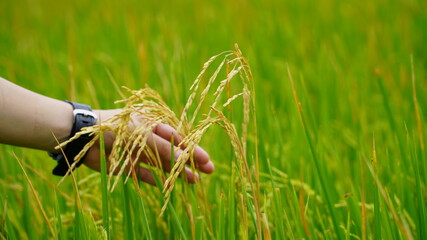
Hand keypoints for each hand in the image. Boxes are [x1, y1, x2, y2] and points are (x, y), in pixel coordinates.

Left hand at [83, 109, 213, 184]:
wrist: (83, 137)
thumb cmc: (117, 128)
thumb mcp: (144, 136)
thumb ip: (165, 150)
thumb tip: (187, 161)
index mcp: (153, 124)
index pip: (178, 138)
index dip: (193, 149)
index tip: (206, 160)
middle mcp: (147, 139)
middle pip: (173, 151)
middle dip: (190, 161)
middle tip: (208, 170)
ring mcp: (138, 153)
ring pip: (162, 164)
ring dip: (177, 172)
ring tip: (194, 180)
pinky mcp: (127, 166)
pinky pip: (145, 174)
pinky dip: (155, 179)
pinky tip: (168, 185)